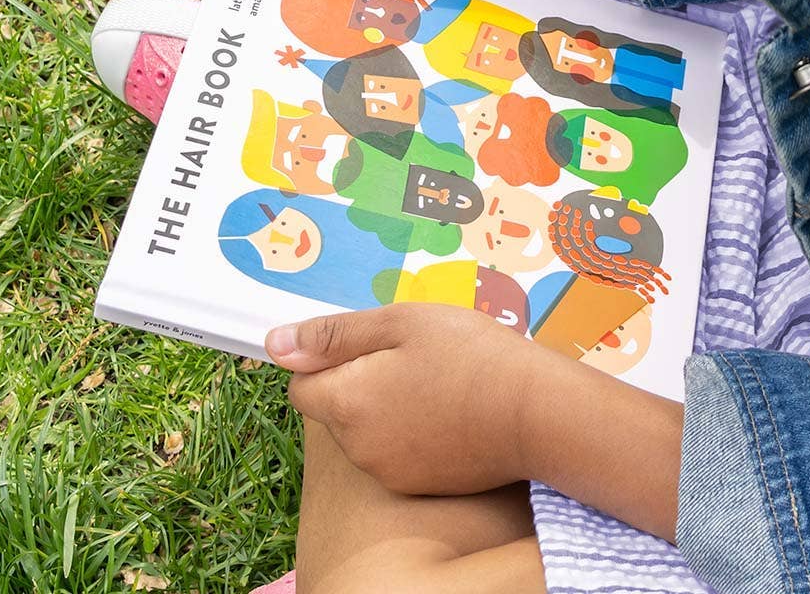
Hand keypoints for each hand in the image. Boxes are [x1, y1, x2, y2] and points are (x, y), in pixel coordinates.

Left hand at [265, 303, 546, 495]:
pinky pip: (398, 453)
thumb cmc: (468, 353)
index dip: (327, 359)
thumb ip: (334, 335)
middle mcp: (359, 448)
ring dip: (387, 406)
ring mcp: (391, 472)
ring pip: (368, 431)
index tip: (370, 344)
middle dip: (361, 381)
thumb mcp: (399, 323)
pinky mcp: (421, 486)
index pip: (301, 386)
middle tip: (413, 353)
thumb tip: (275, 345)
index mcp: (347, 401)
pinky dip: (413, 431)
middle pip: (337, 409)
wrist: (534, 411)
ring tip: (438, 378)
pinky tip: (451, 409)